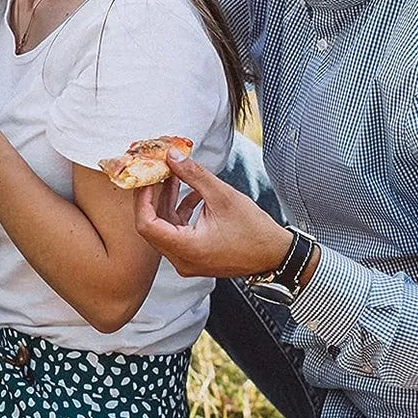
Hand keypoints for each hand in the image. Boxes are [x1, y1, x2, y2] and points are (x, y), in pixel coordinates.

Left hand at [133, 150, 292, 279]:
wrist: (275, 255)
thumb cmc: (254, 230)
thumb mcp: (222, 196)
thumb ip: (193, 175)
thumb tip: (172, 156)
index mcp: (186, 249)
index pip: (147, 225)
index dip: (142, 199)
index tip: (146, 178)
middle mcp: (182, 260)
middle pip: (153, 227)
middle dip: (153, 198)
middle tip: (156, 173)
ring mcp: (188, 261)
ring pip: (165, 229)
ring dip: (168, 202)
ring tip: (174, 176)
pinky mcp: (195, 256)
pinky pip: (178, 233)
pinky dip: (180, 213)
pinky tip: (192, 193)